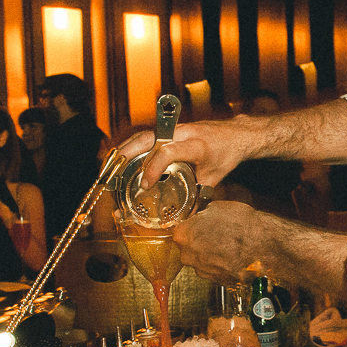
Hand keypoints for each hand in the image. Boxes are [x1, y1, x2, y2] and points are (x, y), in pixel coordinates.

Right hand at [115, 116, 258, 190]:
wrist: (237, 134)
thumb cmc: (226, 155)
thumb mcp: (214, 178)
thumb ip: (198, 196)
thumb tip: (183, 218)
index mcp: (195, 145)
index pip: (167, 152)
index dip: (152, 168)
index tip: (145, 185)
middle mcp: (182, 132)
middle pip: (146, 138)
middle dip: (125, 154)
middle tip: (110, 173)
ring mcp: (175, 128)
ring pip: (143, 135)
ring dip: (124, 149)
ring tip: (109, 167)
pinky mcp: (171, 129)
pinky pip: (147, 135)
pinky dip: (132, 146)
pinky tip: (122, 158)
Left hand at [174, 201, 346, 298]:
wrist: (265, 246)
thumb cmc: (243, 225)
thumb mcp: (218, 207)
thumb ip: (203, 215)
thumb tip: (201, 216)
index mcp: (184, 236)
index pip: (180, 231)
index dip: (192, 227)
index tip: (199, 225)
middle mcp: (189, 257)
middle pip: (189, 248)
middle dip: (200, 242)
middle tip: (216, 234)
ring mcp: (203, 271)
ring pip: (202, 260)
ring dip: (212, 254)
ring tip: (229, 245)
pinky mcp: (217, 282)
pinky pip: (215, 270)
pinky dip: (222, 264)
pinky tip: (235, 255)